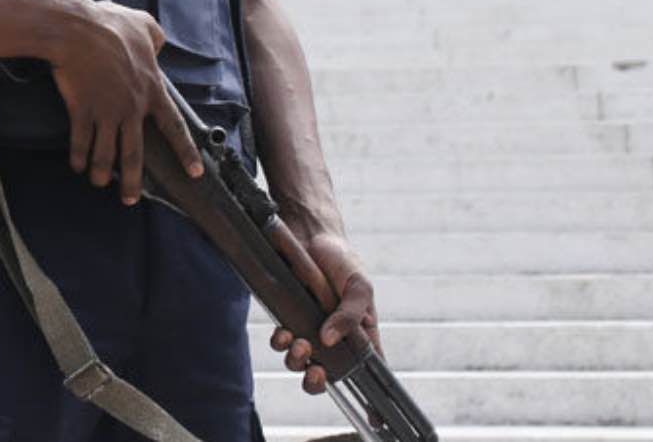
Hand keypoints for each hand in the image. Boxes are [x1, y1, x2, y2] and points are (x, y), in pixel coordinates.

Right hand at [43, 0, 202, 205]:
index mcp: (151, 89)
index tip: (194, 172)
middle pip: (134, 153)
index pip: (173, 127)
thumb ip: (155, 36)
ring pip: (106, 153)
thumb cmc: (110, 25)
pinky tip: (76, 164)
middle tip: (130, 199)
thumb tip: (158, 42)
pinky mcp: (82, 109)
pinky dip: (78, 155)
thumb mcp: (143, 24)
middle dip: (132, 180)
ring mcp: (106, 111)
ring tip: (99, 183)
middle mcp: (131, 107)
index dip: (185, 151)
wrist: (76, 30)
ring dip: (101, 172)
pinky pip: (80, 141)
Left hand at [269, 228, 379, 393]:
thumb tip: (328, 340)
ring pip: (300, 361)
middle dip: (317, 381)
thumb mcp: (359, 286)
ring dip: (297, 360)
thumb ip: (350, 315)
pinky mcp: (287, 316)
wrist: (310, 233)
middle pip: (326, 374)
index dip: (368, 395)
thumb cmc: (342, 261)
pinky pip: (281, 340)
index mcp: (360, 334)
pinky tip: (283, 332)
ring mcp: (309, 327)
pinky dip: (280, 342)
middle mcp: (334, 336)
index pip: (367, 370)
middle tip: (316, 371)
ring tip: (299, 343)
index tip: (372, 418)